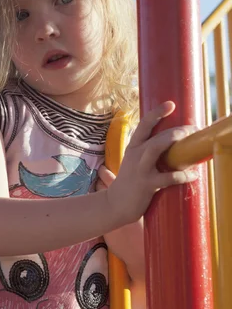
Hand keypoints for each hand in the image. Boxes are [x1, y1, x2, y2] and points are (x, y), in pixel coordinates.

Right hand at [105, 101, 197, 225]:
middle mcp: (135, 155)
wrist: (115, 204)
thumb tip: (169, 143)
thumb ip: (147, 151)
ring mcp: (140, 170)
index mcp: (133, 148)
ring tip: (191, 143)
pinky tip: (193, 175)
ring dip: (175, 143)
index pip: (144, 125)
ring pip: (157, 149)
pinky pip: (168, 178)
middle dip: (176, 131)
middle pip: (155, 136)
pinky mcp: (147, 185)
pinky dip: (183, 175)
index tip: (170, 104)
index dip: (157, 113)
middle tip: (192, 129)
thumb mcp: (133, 162)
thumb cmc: (128, 182)